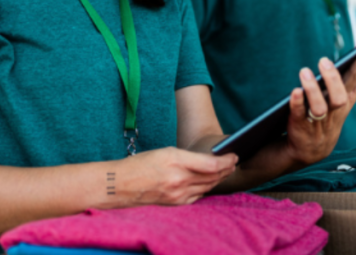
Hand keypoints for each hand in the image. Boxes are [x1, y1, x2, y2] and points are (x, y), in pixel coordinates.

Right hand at [112, 147, 236, 206]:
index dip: (227, 160)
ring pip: (208, 187)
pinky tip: (210, 182)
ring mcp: (178, 195)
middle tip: (234, 162)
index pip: (212, 164)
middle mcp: (179, 180)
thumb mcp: (166, 152)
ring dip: (219, 179)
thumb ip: (189, 157)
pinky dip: (207, 188)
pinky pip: (198, 195)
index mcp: (177, 162)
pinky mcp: (176, 203)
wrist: (121, 185)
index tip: (234, 155)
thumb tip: (210, 160)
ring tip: (226, 170)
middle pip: (213, 177)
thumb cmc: (141, 164)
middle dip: (226, 169)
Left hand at [282, 44, 355, 165]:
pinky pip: (299, 114)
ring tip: (305, 72)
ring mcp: (317, 120)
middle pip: (339, 96)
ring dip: (312, 90)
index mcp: (345, 100)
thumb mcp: (347, 99)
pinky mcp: (300, 125)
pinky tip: (295, 91)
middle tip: (323, 60)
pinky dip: (297, 103)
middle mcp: (334, 110)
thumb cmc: (330, 116)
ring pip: (319, 107)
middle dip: (333, 79)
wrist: (312, 150)